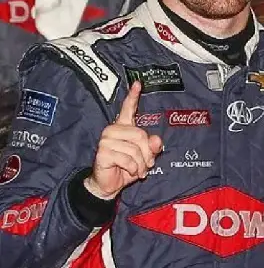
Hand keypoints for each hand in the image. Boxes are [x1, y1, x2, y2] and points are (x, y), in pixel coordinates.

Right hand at [85, 82, 162, 199]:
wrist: (109, 184)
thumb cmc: (126, 168)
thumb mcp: (144, 158)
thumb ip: (152, 147)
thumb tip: (157, 141)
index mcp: (123, 127)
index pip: (128, 109)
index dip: (133, 96)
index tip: (138, 83)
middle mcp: (113, 130)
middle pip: (141, 135)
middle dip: (147, 154)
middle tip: (146, 165)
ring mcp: (106, 140)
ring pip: (135, 150)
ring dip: (140, 165)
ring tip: (136, 170)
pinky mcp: (103, 152)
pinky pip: (128, 160)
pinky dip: (133, 169)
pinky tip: (128, 172)